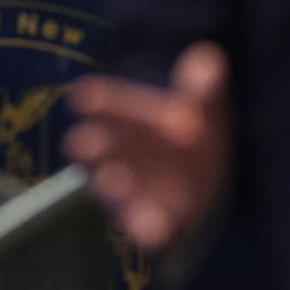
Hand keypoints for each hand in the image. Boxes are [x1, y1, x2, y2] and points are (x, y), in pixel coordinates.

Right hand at [65, 41, 232, 251]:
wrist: (205, 191)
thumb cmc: (195, 142)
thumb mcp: (207, 109)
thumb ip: (206, 88)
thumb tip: (210, 60)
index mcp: (139, 123)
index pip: (119, 108)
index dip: (105, 101)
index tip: (81, 94)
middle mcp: (132, 158)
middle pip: (116, 149)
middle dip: (101, 145)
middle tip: (79, 142)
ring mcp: (141, 193)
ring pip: (126, 188)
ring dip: (116, 185)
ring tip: (110, 180)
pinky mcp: (158, 224)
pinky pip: (153, 226)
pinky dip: (150, 227)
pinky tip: (153, 230)